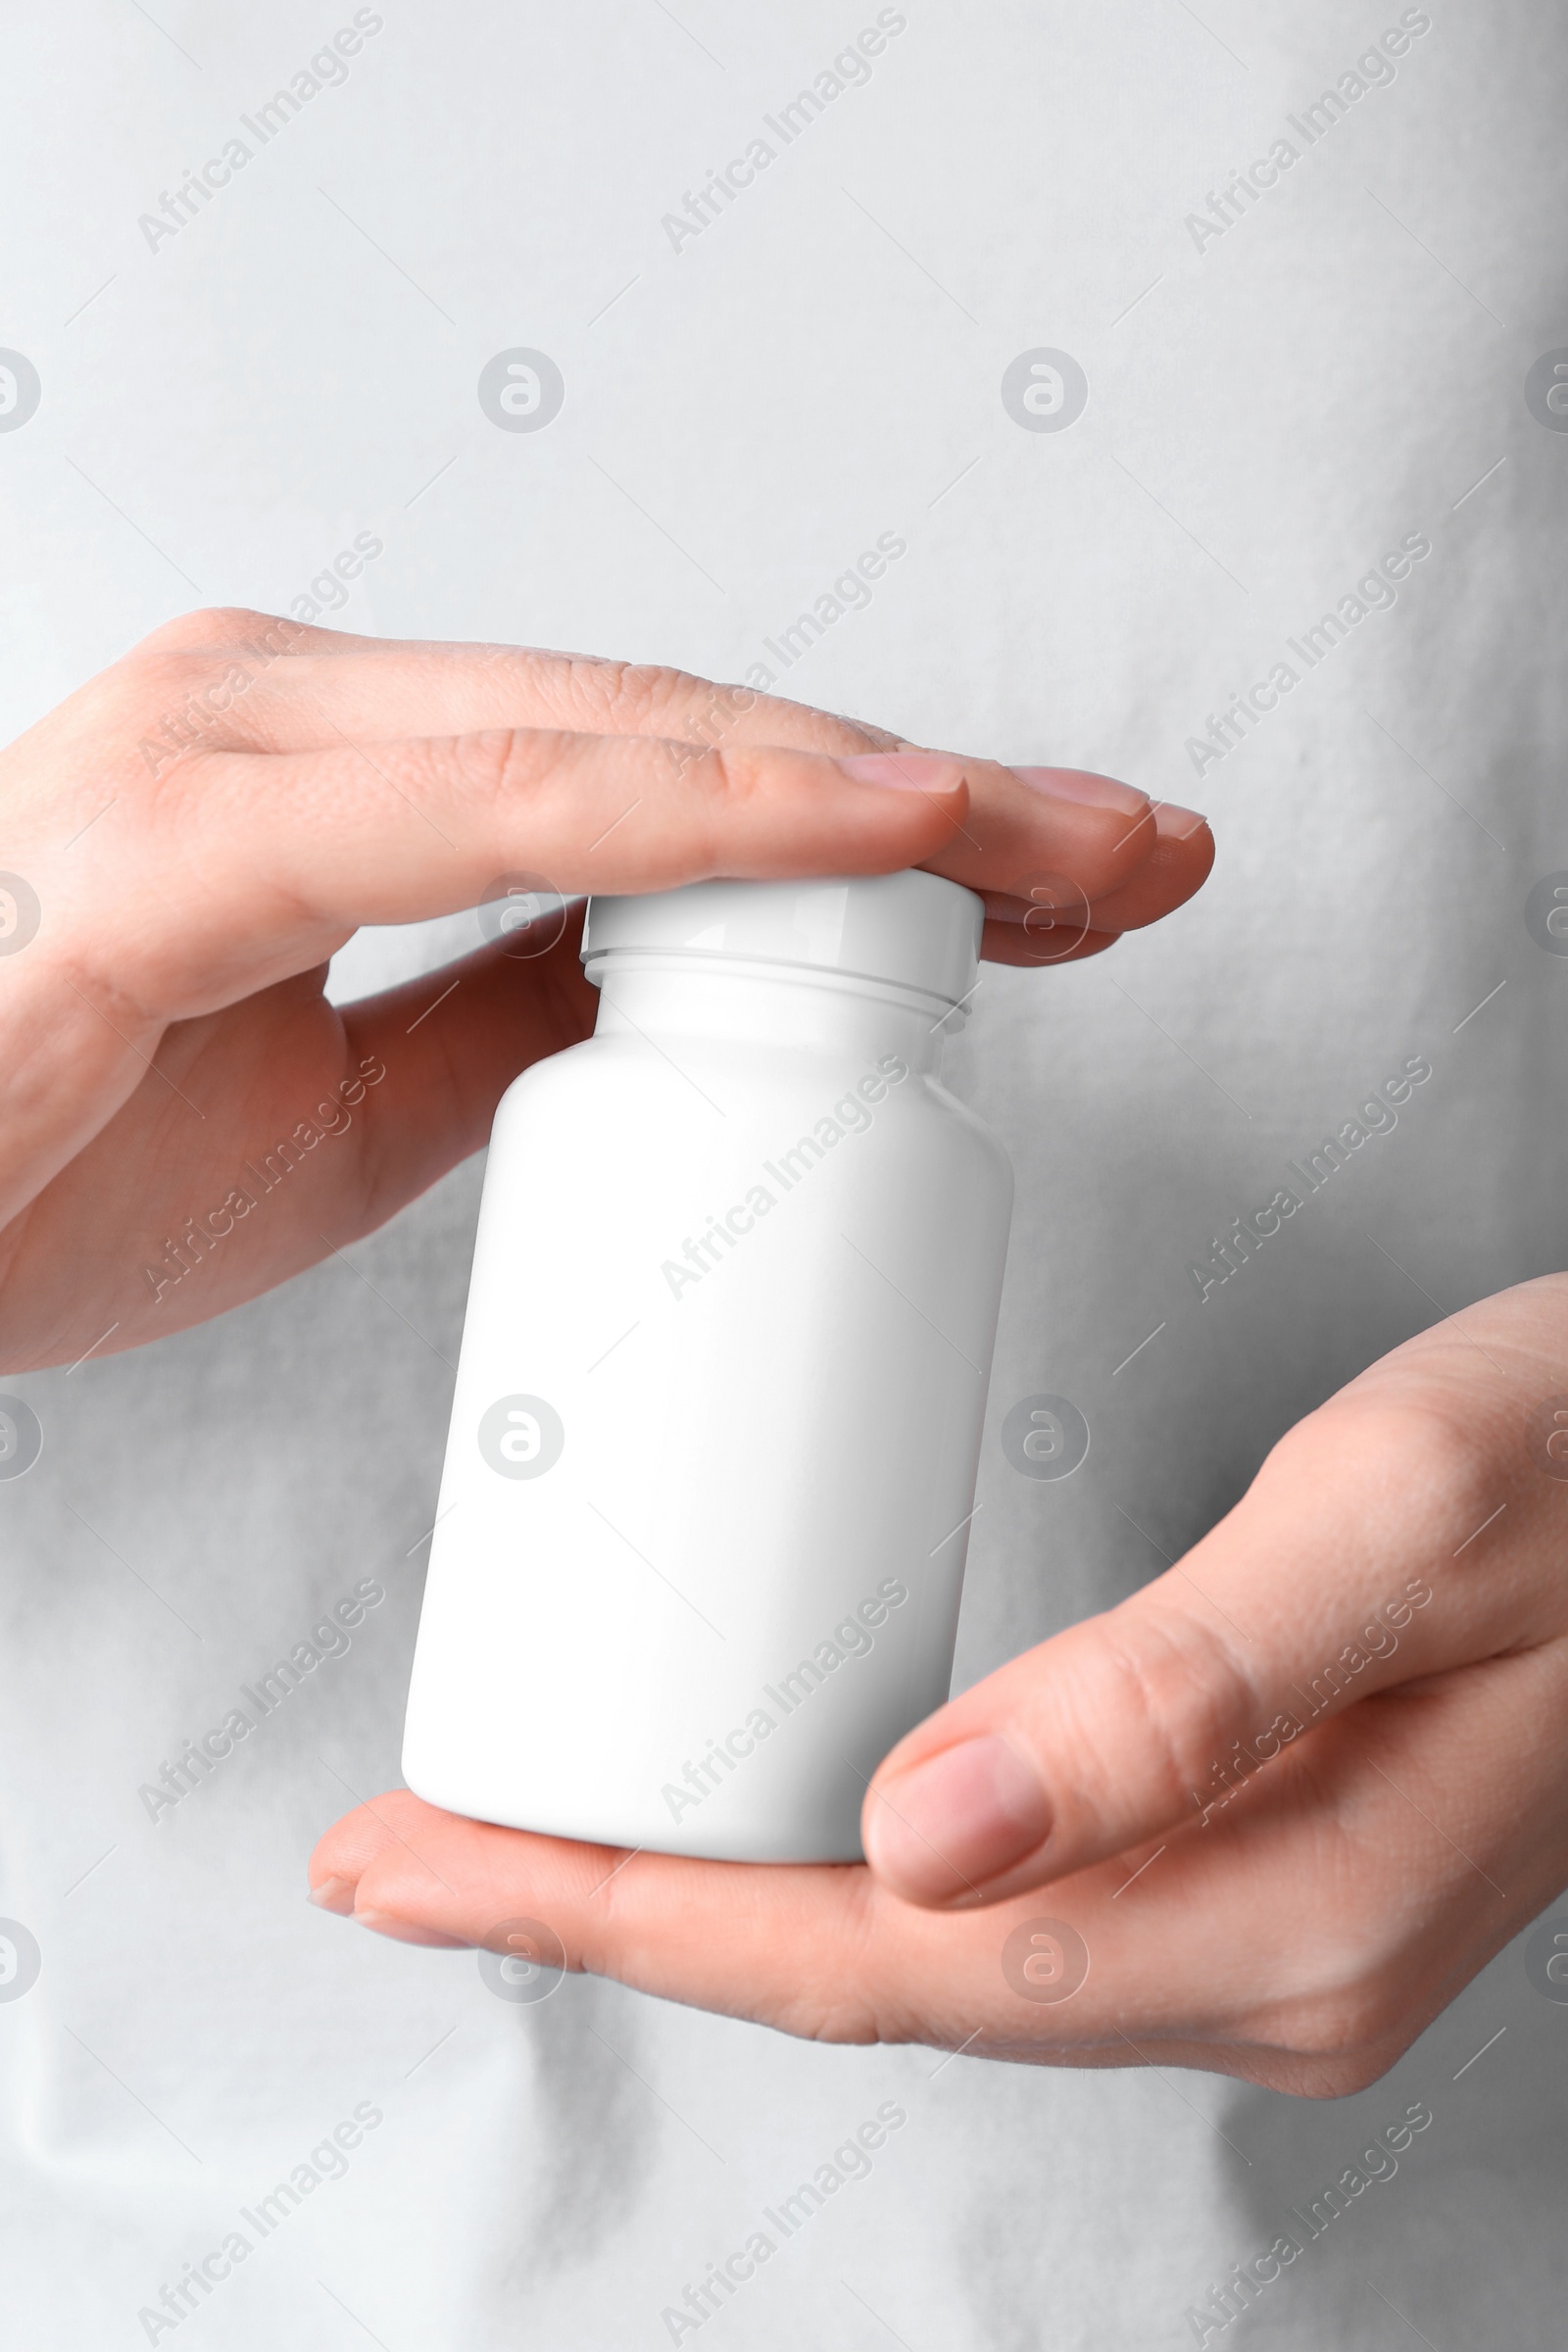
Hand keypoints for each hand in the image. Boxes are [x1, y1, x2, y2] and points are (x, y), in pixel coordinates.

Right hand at [0, 609, 1208, 1370]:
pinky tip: (871, 827)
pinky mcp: (179, 845)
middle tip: (1140, 853)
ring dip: (869, 789)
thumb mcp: (346, 1109)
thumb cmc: (44, 1158)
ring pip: (619, 736)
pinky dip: (697, 812)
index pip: (663, 773)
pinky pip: (488, 807)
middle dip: (936, 796)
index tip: (1069, 881)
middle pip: (680, 730)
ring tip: (1072, 848)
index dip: (883, 820)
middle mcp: (293, 713)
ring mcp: (233, 750)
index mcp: (333, 769)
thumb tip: (681, 999)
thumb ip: (505, 1021)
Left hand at [310, 1276, 1567, 2096]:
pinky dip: (829, 1862)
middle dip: (623, 1917)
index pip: (885, 1957)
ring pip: (924, 1950)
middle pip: (874, 1975)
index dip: (638, 1916)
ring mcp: (1260, 1929)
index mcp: (1282, 1907)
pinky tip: (745, 1809)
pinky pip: (994, 1901)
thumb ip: (1180, 1689)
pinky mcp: (1253, 1859)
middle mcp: (1262, 1966)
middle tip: (412, 1850)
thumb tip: (921, 1838)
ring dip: (708, 1896)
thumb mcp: (1397, 1521)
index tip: (439, 1862)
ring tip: (526, 1834)